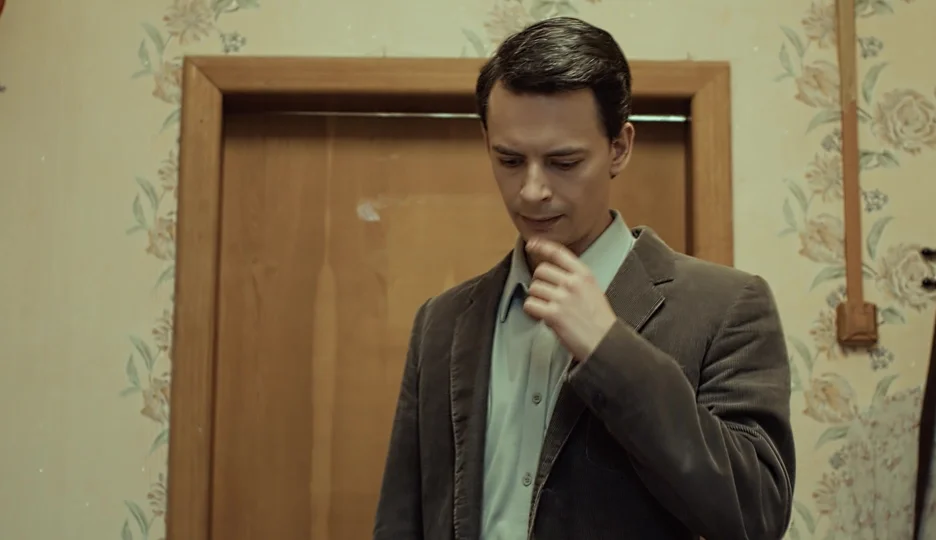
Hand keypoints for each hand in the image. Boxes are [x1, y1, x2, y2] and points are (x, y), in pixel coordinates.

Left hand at [523, 238, 617, 360]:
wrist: (606, 343)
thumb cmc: (600, 321)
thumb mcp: (593, 291)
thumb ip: (575, 280)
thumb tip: (553, 275)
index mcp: (584, 274)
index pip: (558, 253)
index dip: (542, 246)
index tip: (531, 244)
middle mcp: (573, 282)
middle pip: (540, 271)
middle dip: (540, 282)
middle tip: (546, 296)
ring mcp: (562, 298)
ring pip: (534, 288)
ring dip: (536, 299)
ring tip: (548, 309)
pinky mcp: (553, 314)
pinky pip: (530, 305)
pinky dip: (532, 312)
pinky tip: (542, 317)